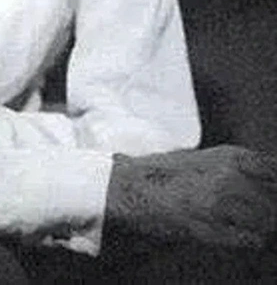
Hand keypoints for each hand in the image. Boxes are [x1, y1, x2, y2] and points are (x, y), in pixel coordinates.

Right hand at [106, 145, 276, 249]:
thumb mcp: (212, 160)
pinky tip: (240, 233)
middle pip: (274, 201)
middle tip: (263, 213)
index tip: (272, 193)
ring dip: (264, 226)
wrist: (135, 186)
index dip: (276, 186)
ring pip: (266, 222)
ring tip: (252, 224)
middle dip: (272, 209)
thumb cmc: (172, 173)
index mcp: (232, 156)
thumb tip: (270, 182)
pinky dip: (250, 239)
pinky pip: (248, 240)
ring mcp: (219, 203)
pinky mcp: (210, 227)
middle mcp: (229, 177)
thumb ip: (244, 168)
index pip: (275, 171)